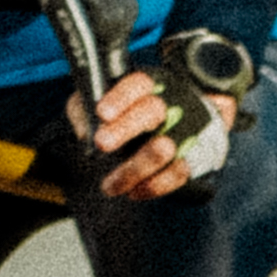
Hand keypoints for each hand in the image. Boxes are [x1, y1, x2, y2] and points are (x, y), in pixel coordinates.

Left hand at [75, 57, 235, 203]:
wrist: (161, 132)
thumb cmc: (120, 115)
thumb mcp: (96, 104)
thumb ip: (83, 111)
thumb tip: (84, 132)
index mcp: (146, 87)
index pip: (137, 84)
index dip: (120, 98)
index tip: (102, 113)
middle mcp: (169, 105)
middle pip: (152, 110)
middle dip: (126, 127)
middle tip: (102, 143)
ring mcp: (185, 131)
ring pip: (166, 147)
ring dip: (135, 168)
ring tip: (109, 185)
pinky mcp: (193, 158)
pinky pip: (179, 173)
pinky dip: (154, 186)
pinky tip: (133, 192)